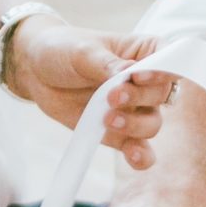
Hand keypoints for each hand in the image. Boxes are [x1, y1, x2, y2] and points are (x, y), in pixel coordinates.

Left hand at [6, 18, 169, 171]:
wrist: (36, 72)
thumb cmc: (64, 50)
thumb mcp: (82, 51)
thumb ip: (106, 64)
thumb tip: (127, 74)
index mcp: (144, 51)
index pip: (169, 60)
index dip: (163, 70)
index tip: (139, 76)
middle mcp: (145, 82)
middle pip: (162, 95)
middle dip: (140, 98)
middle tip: (111, 96)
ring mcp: (134, 109)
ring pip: (152, 124)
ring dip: (135, 126)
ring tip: (107, 119)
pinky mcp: (119, 132)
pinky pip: (140, 149)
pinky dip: (141, 156)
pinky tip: (133, 156)